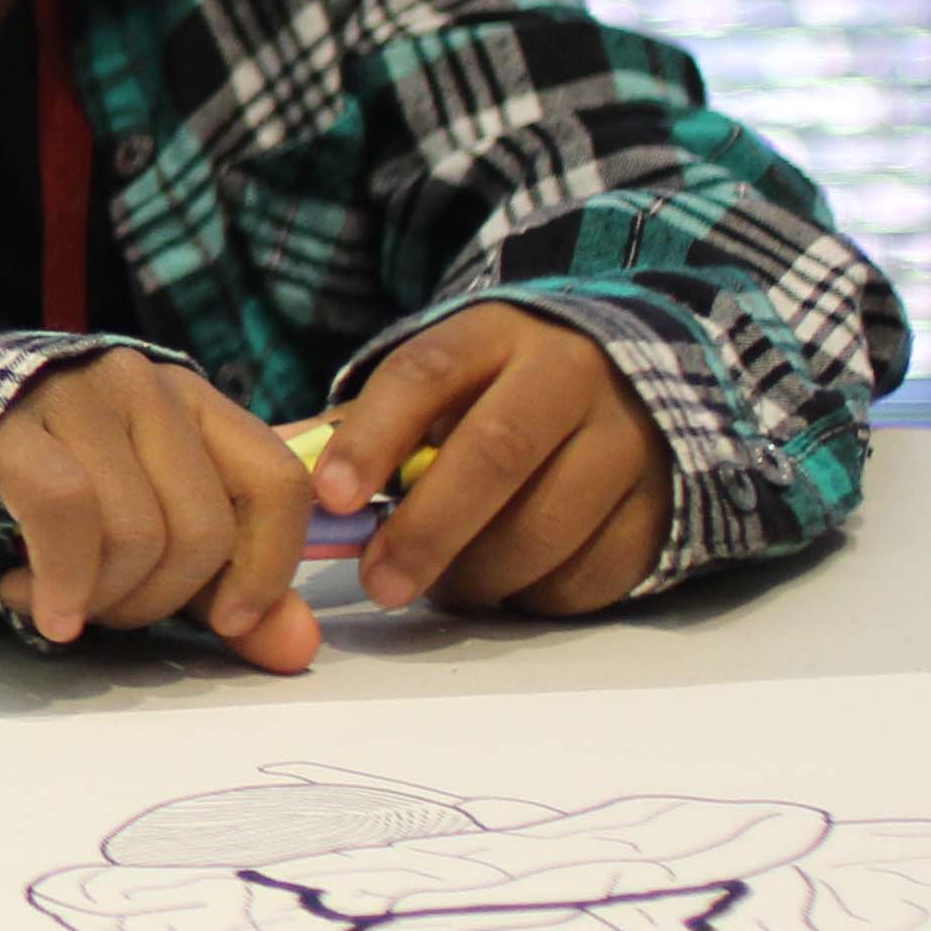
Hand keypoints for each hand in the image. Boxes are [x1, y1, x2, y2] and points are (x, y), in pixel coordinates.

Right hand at [0, 348, 320, 671]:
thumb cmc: (57, 482)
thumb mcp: (152, 533)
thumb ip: (225, 590)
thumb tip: (294, 651)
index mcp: (197, 405)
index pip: (276, 480)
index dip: (269, 566)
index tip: (229, 621)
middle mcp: (146, 386)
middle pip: (201, 527)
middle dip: (158, 601)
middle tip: (108, 613)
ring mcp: (78, 397)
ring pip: (134, 531)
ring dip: (99, 599)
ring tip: (60, 602)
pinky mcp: (12, 424)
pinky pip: (64, 514)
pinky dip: (62, 583)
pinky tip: (42, 609)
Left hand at [313, 302, 666, 615]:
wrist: (634, 376)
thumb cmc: (496, 393)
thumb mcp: (435, 385)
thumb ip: (354, 426)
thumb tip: (266, 467)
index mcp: (495, 336)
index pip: (425, 373)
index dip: (371, 436)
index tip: (330, 498)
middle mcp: (571, 375)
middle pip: (496, 452)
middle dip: (427, 529)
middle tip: (378, 583)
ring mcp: (629, 437)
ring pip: (549, 522)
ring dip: (481, 573)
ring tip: (441, 588)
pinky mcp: (664, 502)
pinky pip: (597, 569)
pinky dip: (540, 595)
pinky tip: (509, 586)